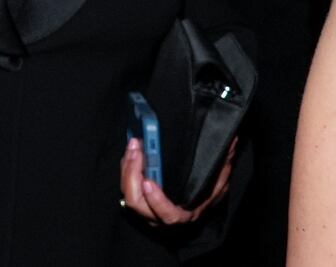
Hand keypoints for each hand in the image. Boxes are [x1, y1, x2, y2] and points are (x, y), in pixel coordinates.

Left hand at [119, 136, 234, 224]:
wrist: (203, 181)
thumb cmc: (211, 181)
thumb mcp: (219, 172)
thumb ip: (222, 160)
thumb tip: (228, 141)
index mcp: (185, 212)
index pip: (168, 215)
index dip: (157, 202)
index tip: (149, 183)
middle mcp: (163, 212)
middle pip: (137, 203)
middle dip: (132, 175)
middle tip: (136, 150)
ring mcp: (148, 202)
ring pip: (128, 192)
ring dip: (127, 167)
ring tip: (134, 144)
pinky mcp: (139, 191)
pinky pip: (127, 182)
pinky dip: (127, 166)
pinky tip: (133, 149)